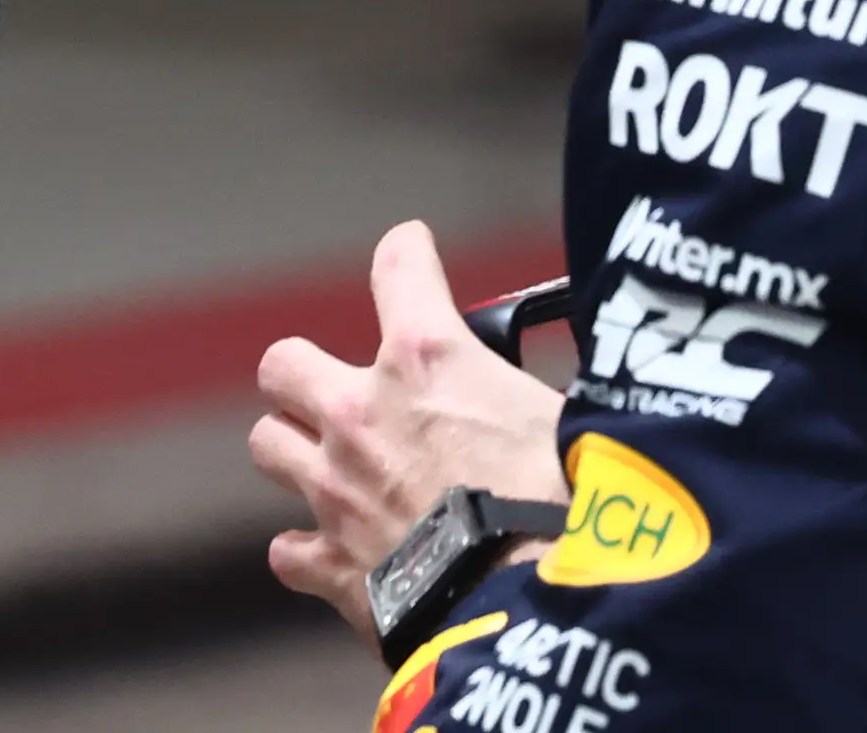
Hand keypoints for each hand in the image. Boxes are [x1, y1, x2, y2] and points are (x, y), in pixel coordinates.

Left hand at [251, 220, 569, 642]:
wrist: (532, 613)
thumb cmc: (568, 511)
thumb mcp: (574, 420)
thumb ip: (557, 388)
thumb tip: (599, 383)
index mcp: (427, 362)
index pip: (398, 267)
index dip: (407, 253)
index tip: (411, 253)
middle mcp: (363, 414)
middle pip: (283, 363)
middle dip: (304, 372)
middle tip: (342, 390)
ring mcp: (335, 491)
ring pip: (267, 445)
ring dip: (297, 450)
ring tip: (334, 465)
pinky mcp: (331, 565)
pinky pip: (289, 550)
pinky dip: (308, 550)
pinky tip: (338, 552)